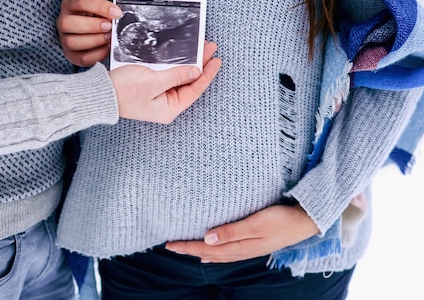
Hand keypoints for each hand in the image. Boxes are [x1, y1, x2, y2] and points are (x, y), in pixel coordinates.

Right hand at [57, 0, 119, 65]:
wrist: (90, 30)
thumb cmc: (95, 17)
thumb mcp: (99, 9)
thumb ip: (106, 11)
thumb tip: (118, 17)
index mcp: (70, 5)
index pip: (80, 1)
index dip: (100, 7)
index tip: (116, 13)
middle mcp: (62, 22)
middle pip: (67, 23)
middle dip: (92, 26)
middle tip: (109, 27)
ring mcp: (64, 39)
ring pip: (71, 42)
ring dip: (94, 40)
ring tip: (108, 37)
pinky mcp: (71, 55)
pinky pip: (82, 58)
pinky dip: (97, 54)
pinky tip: (106, 48)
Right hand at [110, 42, 220, 123]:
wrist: (99, 93)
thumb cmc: (123, 91)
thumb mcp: (153, 81)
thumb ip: (176, 75)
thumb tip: (195, 71)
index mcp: (169, 108)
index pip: (195, 89)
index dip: (207, 73)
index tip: (216, 59)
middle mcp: (165, 104)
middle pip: (188, 82)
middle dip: (200, 64)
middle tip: (209, 47)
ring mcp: (157, 96)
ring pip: (179, 76)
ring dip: (188, 62)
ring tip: (199, 48)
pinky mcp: (150, 87)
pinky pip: (168, 75)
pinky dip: (175, 64)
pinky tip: (181, 54)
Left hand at [165, 204, 319, 262]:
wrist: (305, 221)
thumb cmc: (280, 219)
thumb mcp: (255, 223)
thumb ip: (231, 232)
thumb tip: (207, 240)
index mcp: (239, 246)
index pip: (206, 249)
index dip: (187, 246)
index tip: (169, 243)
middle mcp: (241, 251)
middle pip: (208, 253)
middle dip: (189, 250)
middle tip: (170, 246)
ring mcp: (247, 249)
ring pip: (217, 254)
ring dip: (200, 252)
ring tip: (185, 249)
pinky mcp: (252, 244)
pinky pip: (227, 253)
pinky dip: (214, 254)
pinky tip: (210, 253)